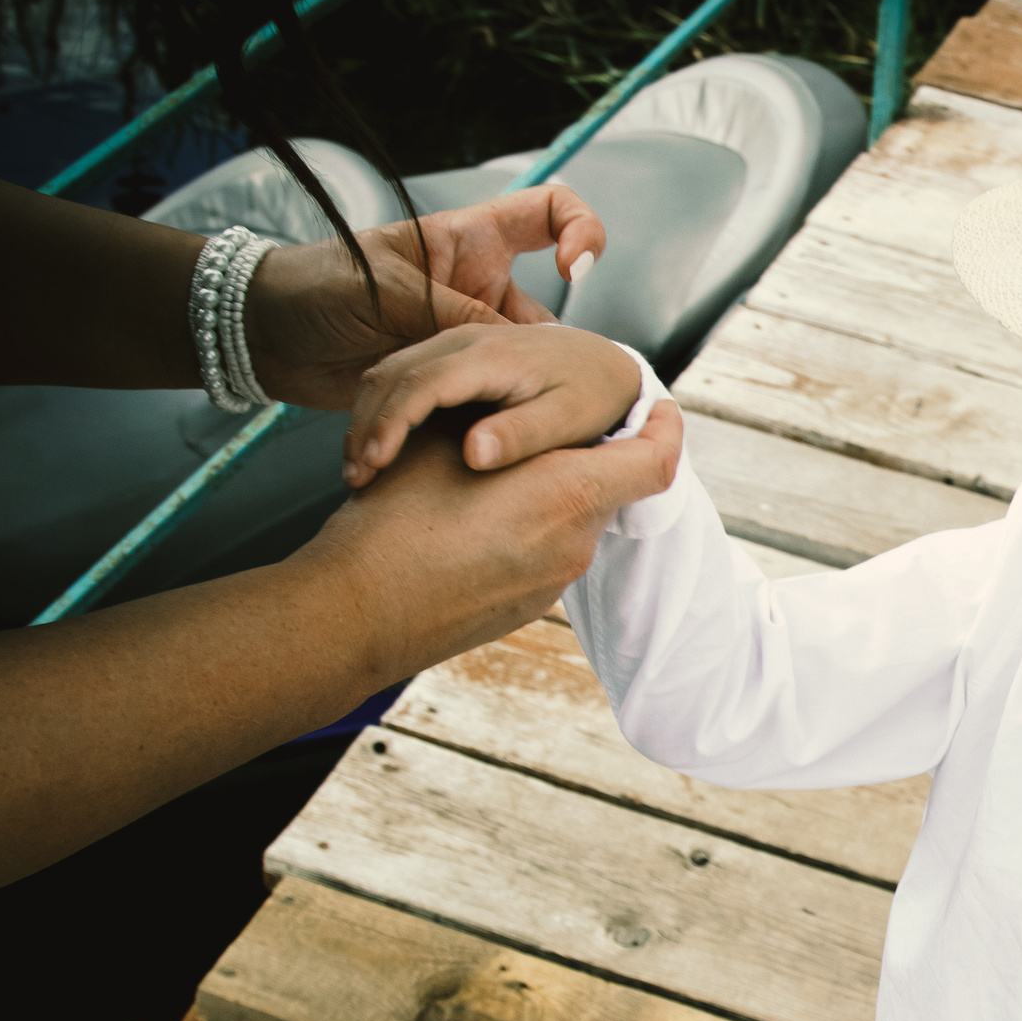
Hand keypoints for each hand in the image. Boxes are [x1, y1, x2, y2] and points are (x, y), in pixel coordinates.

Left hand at [246, 185, 607, 409]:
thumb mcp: (385, 290)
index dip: (579, 229)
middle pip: (544, 316)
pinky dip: (480, 425)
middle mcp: (476, 289)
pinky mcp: (446, 383)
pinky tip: (465, 444)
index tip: (572, 270)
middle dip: (546, 357)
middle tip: (533, 392)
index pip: (549, 212)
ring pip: (517, 371)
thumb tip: (512, 345)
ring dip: (510, 403)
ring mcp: (463, 338)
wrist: (261, 338)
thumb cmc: (312, 287)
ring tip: (491, 428)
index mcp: (468, 241)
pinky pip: (482, 403)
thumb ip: (448, 314)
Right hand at [301, 398, 681, 681]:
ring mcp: (551, 584)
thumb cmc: (394, 520)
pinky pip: (538, 556)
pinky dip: (518, 531)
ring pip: (567, 522)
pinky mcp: (524, 609)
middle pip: (604, 487)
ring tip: (482, 480)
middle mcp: (573, 543)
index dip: (665, 427)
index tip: (660, 406)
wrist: (356, 614)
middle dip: (578, 457)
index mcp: (568, 493)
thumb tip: (513, 417)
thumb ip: (500, 428)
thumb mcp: (442, 443)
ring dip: (541, 495)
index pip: (654, 459)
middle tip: (536, 432)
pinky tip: (465, 524)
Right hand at [340, 322, 643, 488]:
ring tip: (359, 472)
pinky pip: (399, 375)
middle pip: (393, 374)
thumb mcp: (568, 419)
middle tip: (355, 479)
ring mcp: (454, 343)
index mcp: (493, 355)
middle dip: (366, 425)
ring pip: (388, 372)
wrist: (605, 362)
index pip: (423, 383)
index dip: (392, 423)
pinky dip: (380, 411)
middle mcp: (466, 339)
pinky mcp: (450, 355)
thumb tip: (473, 454)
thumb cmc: (593, 395)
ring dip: (366, 419)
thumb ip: (523, 434)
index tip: (373, 465)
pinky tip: (377, 452)